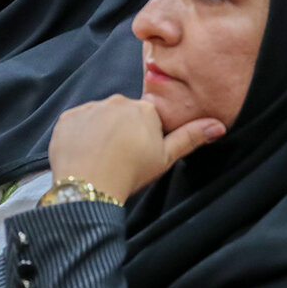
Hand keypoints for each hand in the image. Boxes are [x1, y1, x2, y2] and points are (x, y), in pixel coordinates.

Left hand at [48, 94, 224, 202]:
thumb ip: (191, 137)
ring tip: (100, 157)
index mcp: (143, 109)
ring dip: (99, 132)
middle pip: (121, 115)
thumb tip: (219, 125)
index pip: (145, 118)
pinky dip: (78, 135)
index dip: (142, 137)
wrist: (90, 186)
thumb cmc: (131, 172)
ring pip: (98, 118)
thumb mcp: (166, 157)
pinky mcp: (67, 118)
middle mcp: (116, 101)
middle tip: (119, 157)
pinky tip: (83, 153)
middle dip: (121, 131)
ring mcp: (89, 108)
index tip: (137, 154)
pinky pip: (76, 123)